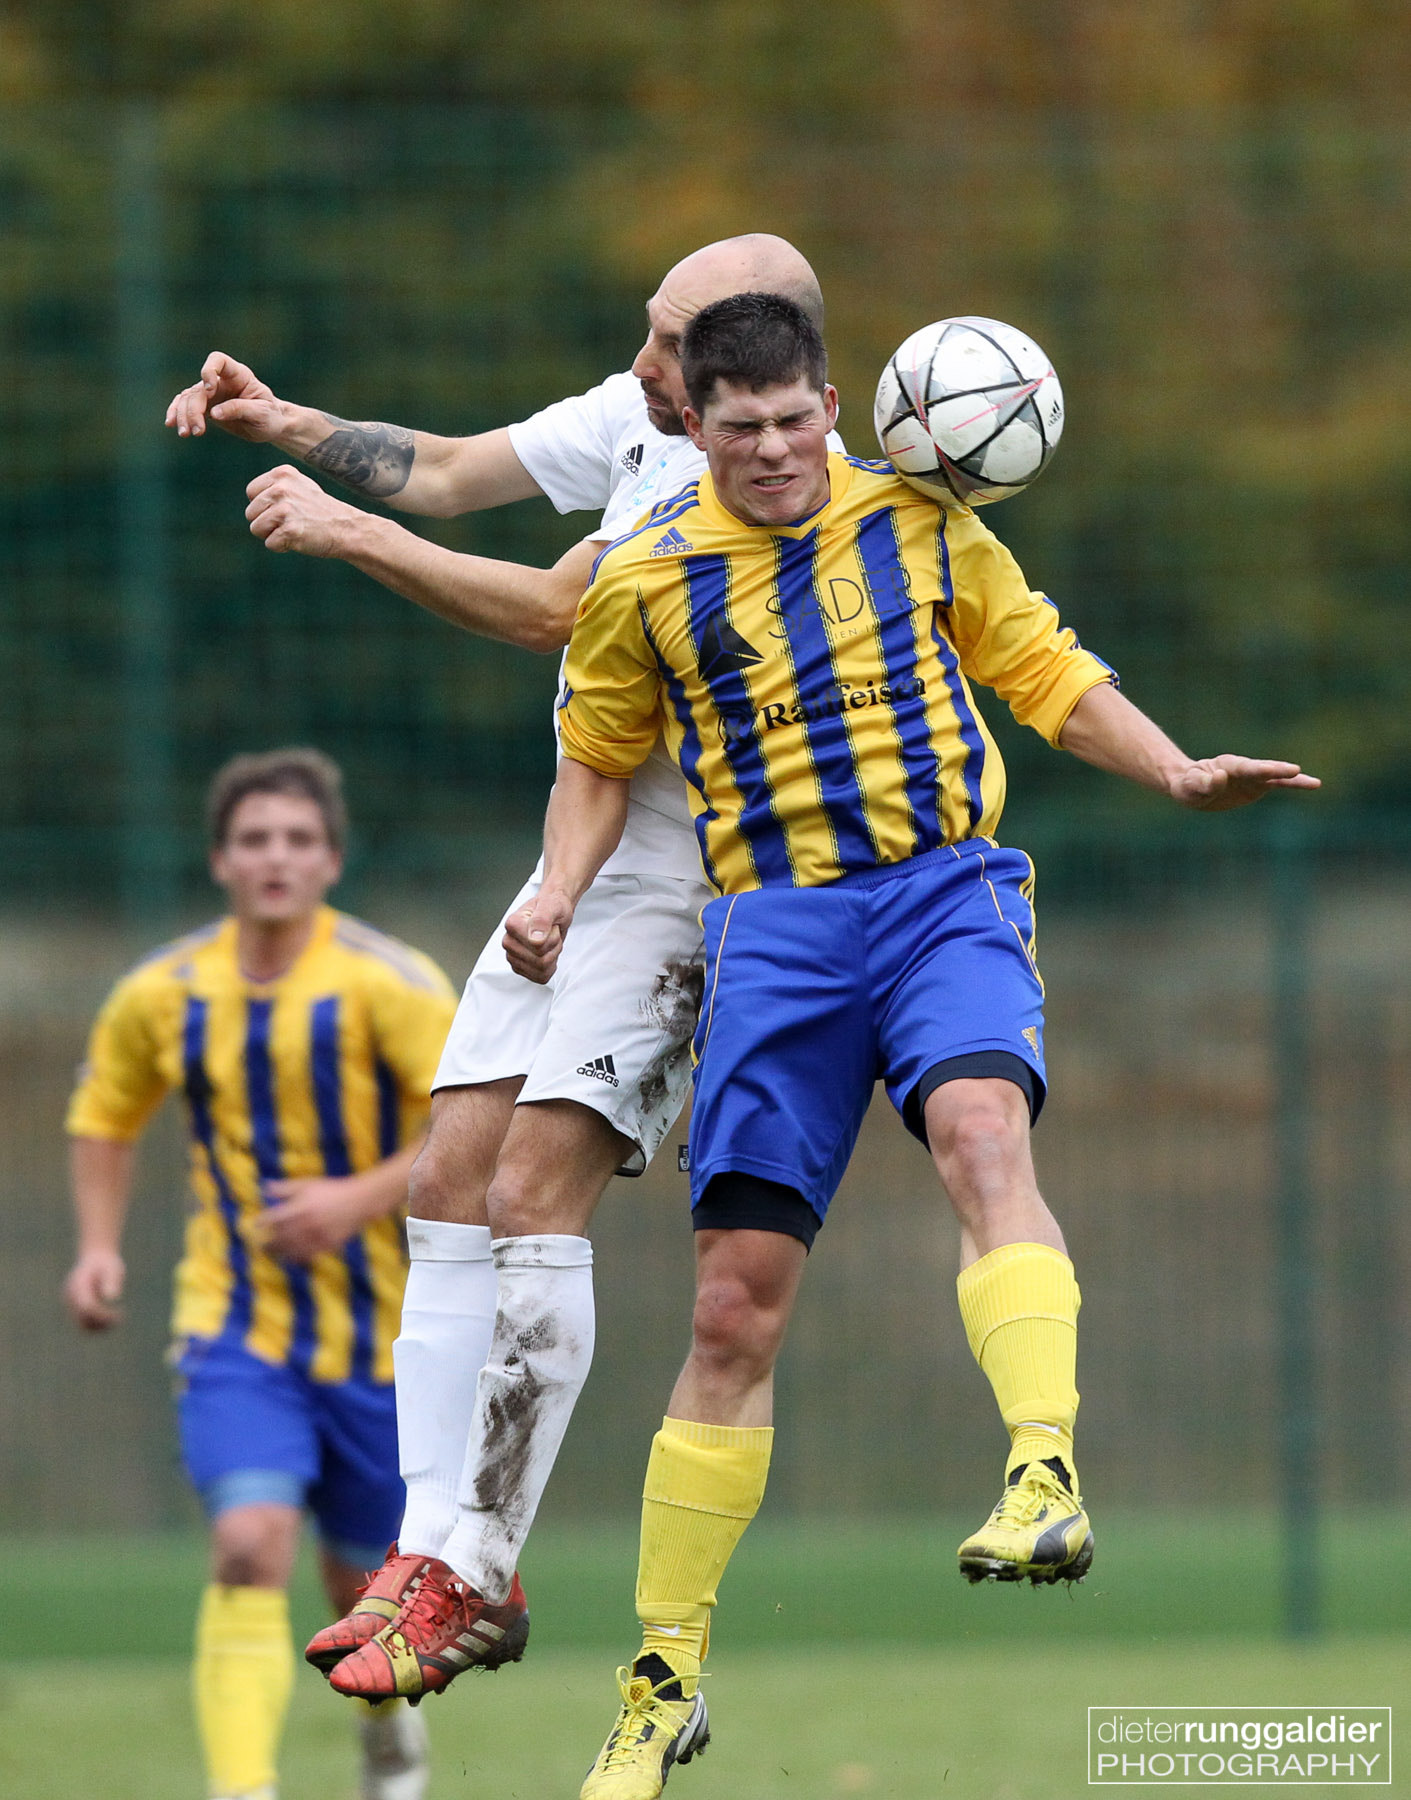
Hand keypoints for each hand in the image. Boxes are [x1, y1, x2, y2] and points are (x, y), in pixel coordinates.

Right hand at [64, 1250, 124, 1330]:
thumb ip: (112, 1280)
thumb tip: (112, 1298)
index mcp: (77, 1285)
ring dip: (101, 1327)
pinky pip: (84, 1324)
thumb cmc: (106, 1263)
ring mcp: (70, 1304)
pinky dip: (99, 1326)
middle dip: (102, 1322)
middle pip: (82, 1319)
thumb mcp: (113, 1267)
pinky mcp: (75, 1310)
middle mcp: (70, 1296)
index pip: (86, 1307)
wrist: (94, 1258)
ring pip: (82, 1326)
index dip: (102, 1314)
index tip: (119, 1313)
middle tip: (120, 1318)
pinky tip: (113, 1319)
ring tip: (118, 1320)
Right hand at [165, 351, 289, 441]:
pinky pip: (186, 406)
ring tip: (185, 434)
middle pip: (199, 388)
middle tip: (197, 431)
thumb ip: (239, 409)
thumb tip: (214, 414)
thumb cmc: (269, 415)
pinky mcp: (206, 406)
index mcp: (238, 375)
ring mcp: (211, 393)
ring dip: (183, 415)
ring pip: (188, 398)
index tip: (210, 390)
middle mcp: (221, 381)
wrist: (270, 425)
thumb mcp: (261, 413)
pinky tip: (171, 424)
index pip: (218, 360)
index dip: (209, 371)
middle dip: (194, 409)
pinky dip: (177, 414)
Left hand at [245, 465, 359, 556]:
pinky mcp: (289, 530)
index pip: (251, 492)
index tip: (286, 509)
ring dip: (273, 535)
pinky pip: (270, 544)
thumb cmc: (321, 511)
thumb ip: (275, 486)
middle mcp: (281, 488)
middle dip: (266, 523)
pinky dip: (282, 546)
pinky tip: (299, 539)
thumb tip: (253, 496)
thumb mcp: (299, 486)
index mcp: (282, 474)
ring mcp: (285, 509)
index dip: (264, 506)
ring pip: (256, 529)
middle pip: (250, 513)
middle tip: (292, 522)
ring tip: (295, 529)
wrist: (347, 528)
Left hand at [259, 1178, 368, 1262]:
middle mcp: (307, 1223)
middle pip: (282, 1237)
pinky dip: (297, 1257)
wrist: (358, 1202)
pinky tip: (290, 1258)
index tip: (256, 1225)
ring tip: (272, 1254)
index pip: (276, 1217)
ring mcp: (317, 1235)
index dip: (264, 1221)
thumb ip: (285, 1188)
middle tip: (260, 1246)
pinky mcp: (327, 1244)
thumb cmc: (330, 1190)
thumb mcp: (307, 1185)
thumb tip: (265, 1187)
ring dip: (280, 1252)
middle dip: (270, 1243)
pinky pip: (308, 1254)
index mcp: (301, 1207)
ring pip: (294, 1248)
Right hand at [502, 887, 574, 983]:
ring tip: (549, 941)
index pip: (538, 946)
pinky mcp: (519, 967)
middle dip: (553, 947)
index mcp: (512, 925)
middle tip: (551, 933)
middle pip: (540, 961)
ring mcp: (512, 956)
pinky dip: (550, 967)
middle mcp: (508, 942)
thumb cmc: (552, 906)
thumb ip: (542, 920)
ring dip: (553, 956)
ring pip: (541, 970)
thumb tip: (534, 937)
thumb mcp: (552, 906)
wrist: (553, 911)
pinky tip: (547, 953)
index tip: (550, 926)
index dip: (552, 938)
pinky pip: (540, 977)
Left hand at [1170, 756, 1320, 811]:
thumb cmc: (1189, 784)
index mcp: (1227, 766)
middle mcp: (1243, 768)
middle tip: (1294, 770)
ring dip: (1292, 778)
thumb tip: (1220, 777)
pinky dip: (1294, 784)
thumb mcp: (1191, 786)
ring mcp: (1253, 776)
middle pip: (1262, 769)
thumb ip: (1205, 783)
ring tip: (1314, 783)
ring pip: (1275, 776)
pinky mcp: (1258, 786)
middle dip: (1277, 770)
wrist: (1193, 785)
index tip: (1268, 770)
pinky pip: (1279, 785)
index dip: (1256, 769)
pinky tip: (1313, 784)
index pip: (1244, 768)